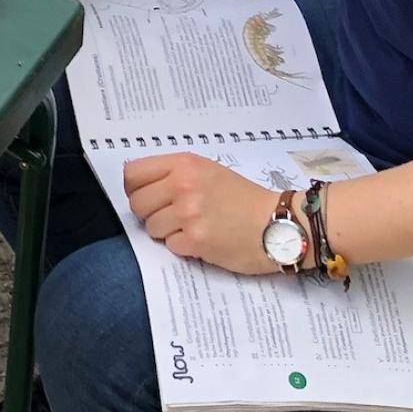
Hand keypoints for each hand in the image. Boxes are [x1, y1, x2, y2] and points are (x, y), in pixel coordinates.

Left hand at [123, 152, 281, 273]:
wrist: (279, 223)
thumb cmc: (244, 197)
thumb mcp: (208, 171)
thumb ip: (175, 174)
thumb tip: (140, 187)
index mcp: (184, 164)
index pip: (133, 174)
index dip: (135, 188)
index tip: (147, 196)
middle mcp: (183, 185)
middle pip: (137, 204)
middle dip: (150, 213)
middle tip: (172, 216)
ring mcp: (188, 214)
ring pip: (151, 227)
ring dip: (168, 232)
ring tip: (193, 227)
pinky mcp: (196, 241)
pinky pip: (170, 246)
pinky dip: (184, 246)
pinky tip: (203, 240)